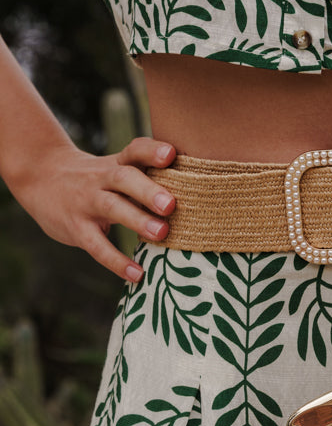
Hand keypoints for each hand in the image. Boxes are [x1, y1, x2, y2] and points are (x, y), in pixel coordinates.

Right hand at [11, 136, 176, 282]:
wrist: (40, 177)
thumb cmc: (95, 179)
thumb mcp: (115, 170)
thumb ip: (146, 178)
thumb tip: (197, 197)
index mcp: (116, 164)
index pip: (134, 150)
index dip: (151, 151)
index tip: (171, 154)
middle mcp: (101, 179)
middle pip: (123, 178)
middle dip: (148, 190)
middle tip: (172, 205)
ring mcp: (86, 203)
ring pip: (111, 208)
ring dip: (136, 220)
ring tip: (162, 234)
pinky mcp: (76, 228)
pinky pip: (97, 246)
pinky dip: (117, 261)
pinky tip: (137, 275)